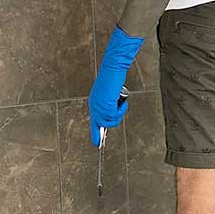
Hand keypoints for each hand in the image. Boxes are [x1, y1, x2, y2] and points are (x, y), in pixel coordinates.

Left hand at [88, 26, 144, 145]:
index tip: (96, 144)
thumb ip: (108, 103)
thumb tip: (111, 110)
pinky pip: (114, 116)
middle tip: (119, 107)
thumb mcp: (108, 93)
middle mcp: (93, 107)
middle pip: (103, 123)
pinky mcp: (104, 107)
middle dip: (114, 118)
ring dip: (118, 113)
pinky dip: (120, 109)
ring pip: (110, 121)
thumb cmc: (112, 78)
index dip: (95, 133)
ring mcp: (98, 108)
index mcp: (93, 103)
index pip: (94, 121)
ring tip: (119, 102)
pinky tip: (119, 100)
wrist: (112, 70)